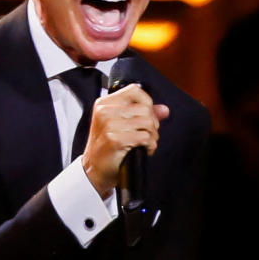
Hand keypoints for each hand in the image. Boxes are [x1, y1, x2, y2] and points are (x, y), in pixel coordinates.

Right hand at [82, 83, 169, 197]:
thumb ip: (143, 114)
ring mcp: (109, 125)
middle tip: (148, 135)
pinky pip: (145, 137)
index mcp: (104, 103)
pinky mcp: (115, 139)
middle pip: (145, 108)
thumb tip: (164, 110)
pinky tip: (144, 150)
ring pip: (147, 122)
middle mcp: (105, 111)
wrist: (94, 169)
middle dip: (153, 124)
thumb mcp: (120, 125)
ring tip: (146, 143)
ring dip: (153, 136)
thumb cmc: (106, 147)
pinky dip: (150, 145)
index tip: (148, 115)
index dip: (147, 102)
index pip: (135, 90)